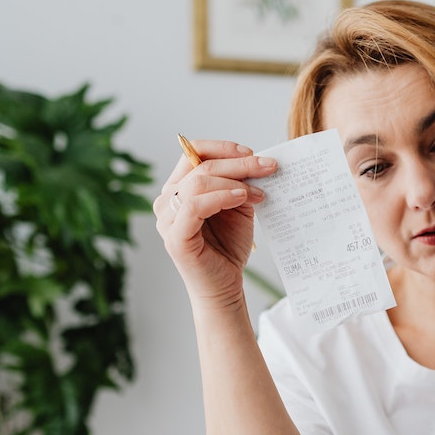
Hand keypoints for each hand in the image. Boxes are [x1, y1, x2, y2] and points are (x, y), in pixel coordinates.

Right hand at [154, 139, 277, 308]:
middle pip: (199, 166)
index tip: (252, 153)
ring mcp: (167, 219)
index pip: (192, 153)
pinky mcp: (175, 237)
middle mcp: (166, 201)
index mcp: (178, 189)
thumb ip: (240, 183)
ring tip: (258, 192)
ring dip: (233, 181)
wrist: (226, 286)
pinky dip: (221, 197)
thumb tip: (257, 161)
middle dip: (238, 163)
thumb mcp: (237, 206)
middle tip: (268, 167)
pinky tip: (242, 197)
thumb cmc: (229, 247)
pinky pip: (194, 206)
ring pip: (197, 183)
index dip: (222, 148)